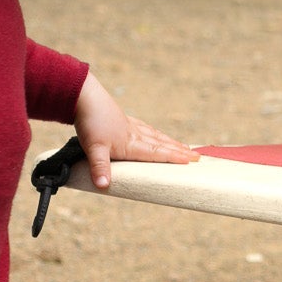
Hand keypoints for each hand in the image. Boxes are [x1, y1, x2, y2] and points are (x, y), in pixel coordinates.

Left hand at [73, 70, 198, 190]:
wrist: (83, 97)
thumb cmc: (90, 122)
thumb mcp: (93, 147)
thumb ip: (100, 167)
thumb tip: (103, 185)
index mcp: (131, 143)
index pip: (157, 152)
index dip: (174, 156)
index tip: (191, 159)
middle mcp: (134, 134)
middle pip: (161, 143)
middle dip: (179, 150)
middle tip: (197, 155)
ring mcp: (130, 126)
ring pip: (155, 135)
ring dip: (170, 142)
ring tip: (183, 146)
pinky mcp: (123, 120)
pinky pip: (145, 128)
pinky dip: (154, 133)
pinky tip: (154, 133)